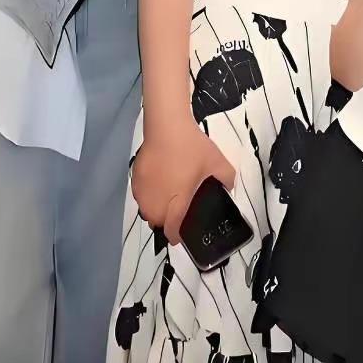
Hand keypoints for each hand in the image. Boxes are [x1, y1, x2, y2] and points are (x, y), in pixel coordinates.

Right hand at [131, 119, 235, 244]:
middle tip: (179, 210)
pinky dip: (148, 195)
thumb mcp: (218, 162)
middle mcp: (156, 201)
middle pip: (158, 222)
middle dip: (167, 221)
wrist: (166, 126)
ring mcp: (143, 190)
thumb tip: (227, 187)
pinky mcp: (134, 178)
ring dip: (156, 209)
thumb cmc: (191, 147)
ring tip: (168, 198)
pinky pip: (141, 195)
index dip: (177, 236)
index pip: (173, 229)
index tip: (181, 235)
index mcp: (176, 202)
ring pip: (147, 210)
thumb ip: (226, 179)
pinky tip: (158, 184)